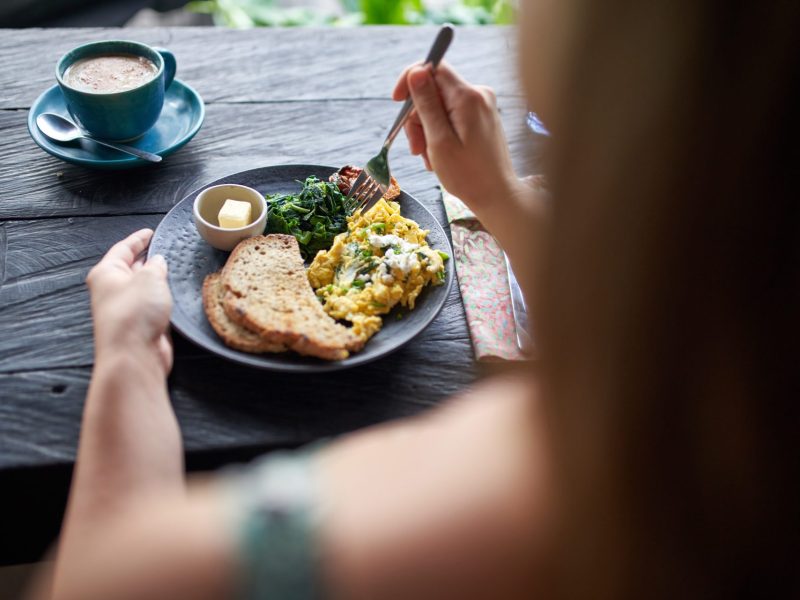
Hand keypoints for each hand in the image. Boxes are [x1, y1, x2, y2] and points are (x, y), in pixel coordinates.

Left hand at [86, 229, 172, 373]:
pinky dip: (164, 299)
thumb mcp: (149, 278)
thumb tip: (158, 263)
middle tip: (168, 249)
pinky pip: (153, 306)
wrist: (134, 355)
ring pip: (144, 288)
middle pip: (131, 268)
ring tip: (177, 269)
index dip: (138, 239)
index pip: (123, 249)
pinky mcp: (141, 326)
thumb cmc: (135, 313)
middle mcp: (113, 291)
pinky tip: (177, 294)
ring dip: (159, 281)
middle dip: (149, 259)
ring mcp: (127, 309)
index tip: (151, 232)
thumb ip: (156, 266)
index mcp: (106, 274)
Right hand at [392, 62, 524, 218]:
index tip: (397, 102)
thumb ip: (427, 104)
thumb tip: (416, 72)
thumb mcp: (439, 140)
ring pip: (440, 106)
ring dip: (427, 130)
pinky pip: (452, 116)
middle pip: (434, 90)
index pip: (433, 67)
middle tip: (416, 148)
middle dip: (418, 117)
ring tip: (429, 158)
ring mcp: (482, 106)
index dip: (410, 79)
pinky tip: (440, 155)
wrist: (496, 196)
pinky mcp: (481, 117)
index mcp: (468, 97)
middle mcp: (478, 94)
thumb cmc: (467, 175)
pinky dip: (440, 133)